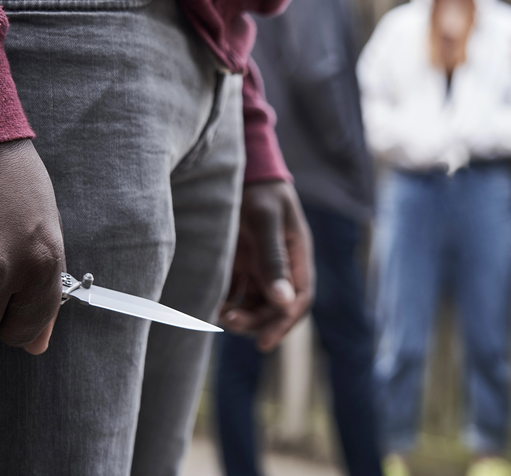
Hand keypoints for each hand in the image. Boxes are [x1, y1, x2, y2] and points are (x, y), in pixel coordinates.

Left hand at [220, 181, 313, 351]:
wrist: (243, 167)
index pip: (298, 299)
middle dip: (256, 320)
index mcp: (297, 255)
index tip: (262, 342)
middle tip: (229, 321)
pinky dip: (228, 301)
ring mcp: (261, 264)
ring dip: (242, 314)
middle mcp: (282, 264)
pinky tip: (212, 303)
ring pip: (256, 302)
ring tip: (219, 313)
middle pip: (276, 306)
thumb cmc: (259, 190)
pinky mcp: (242, 261)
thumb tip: (284, 301)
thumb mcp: (265, 220)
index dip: (283, 323)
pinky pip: (238, 290)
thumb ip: (273, 258)